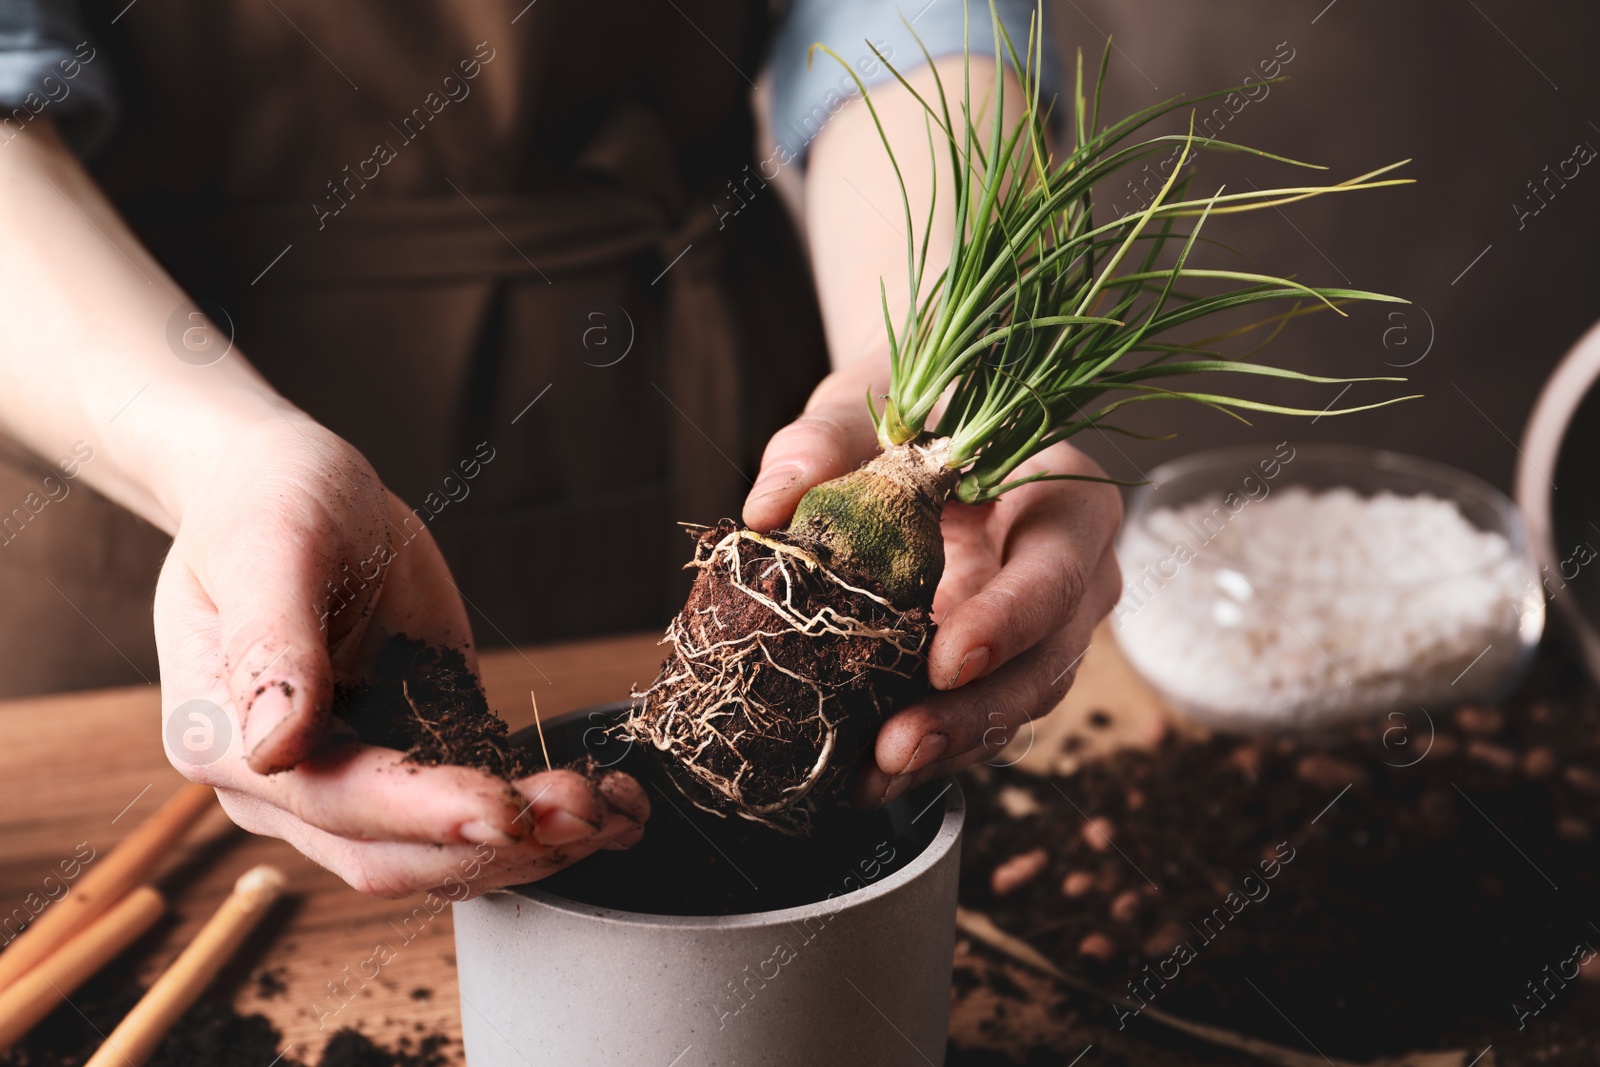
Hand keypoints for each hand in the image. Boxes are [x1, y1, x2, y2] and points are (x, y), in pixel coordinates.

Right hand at [153, 415, 646, 897]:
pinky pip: (477, 816)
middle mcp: (283, 786)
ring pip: (442, 854)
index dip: (425, 811)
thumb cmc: (268, 500)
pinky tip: (612, 806)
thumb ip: (269, 643)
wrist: (289, 490)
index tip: (506, 808)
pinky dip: (543, 822)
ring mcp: (352, 782)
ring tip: (618, 812)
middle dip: (497, 842)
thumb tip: (273, 748)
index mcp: (225, 738)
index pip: (335, 799)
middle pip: (394, 854)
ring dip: (534, 846)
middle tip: (588, 810)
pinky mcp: (415, 757)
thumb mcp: (269, 544)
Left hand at [744, 359, 1122, 807]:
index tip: (947, 659)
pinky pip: (980, 717)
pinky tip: (868, 777)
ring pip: (1019, 704)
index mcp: (1068, 495)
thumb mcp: (866, 403)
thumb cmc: (911, 406)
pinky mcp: (1002, 665)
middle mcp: (1076, 572)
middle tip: (898, 746)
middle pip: (1048, 658)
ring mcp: (1044, 629)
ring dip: (948, 747)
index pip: (1057, 566)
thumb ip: (820, 443)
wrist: (926, 428)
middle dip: (974, 711)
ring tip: (874, 778)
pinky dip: (930, 750)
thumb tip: (768, 509)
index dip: (1011, 618)